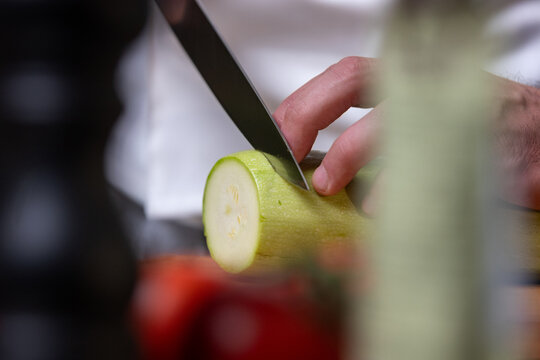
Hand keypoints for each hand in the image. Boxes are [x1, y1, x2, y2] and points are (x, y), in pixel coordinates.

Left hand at [273, 56, 539, 211]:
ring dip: (348, 154)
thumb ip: (373, 136)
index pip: (345, 76)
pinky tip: (380, 208)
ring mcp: (456, 111)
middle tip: (290, 156)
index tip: (278, 136)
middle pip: (355, 80)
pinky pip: (433, 169)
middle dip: (310, 115)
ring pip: (388, 119)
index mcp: (412, 78)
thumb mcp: (422, 119)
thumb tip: (318, 169)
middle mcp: (431, 85)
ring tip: (328, 185)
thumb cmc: (477, 128)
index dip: (305, 103)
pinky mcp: (479, 146)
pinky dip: (396, 192)